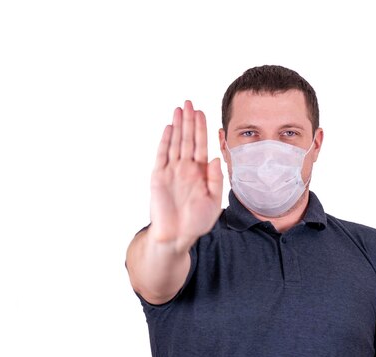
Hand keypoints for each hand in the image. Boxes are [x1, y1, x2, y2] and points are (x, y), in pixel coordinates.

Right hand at [149, 100, 222, 251]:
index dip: (202, 129)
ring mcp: (172, 171)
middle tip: (189, 102)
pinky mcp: (159, 177)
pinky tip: (169, 128)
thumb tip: (215, 159)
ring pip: (175, 143)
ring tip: (180, 108)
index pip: (201, 145)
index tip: (203, 113)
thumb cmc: (197, 221)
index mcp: (200, 173)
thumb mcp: (213, 201)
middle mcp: (186, 168)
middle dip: (189, 121)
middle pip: (188, 139)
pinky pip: (162, 155)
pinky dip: (165, 141)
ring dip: (178, 126)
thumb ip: (216, 180)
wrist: (177, 236)